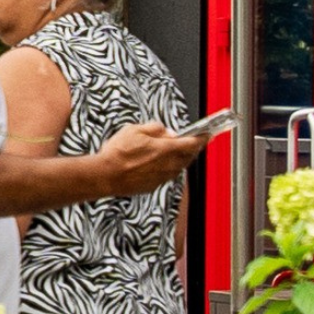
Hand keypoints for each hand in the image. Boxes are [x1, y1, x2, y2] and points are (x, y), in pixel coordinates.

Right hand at [79, 123, 197, 194]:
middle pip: (189, 156)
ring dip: (181, 158)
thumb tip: (166, 131)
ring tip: (176, 151)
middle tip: (195, 142)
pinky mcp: (154, 185)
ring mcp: (162, 177)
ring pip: (179, 166)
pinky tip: (160, 163)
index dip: (202, 138)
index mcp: (166, 149)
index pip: (192, 143)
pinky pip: (168, 175)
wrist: (105, 175)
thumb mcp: (134, 129)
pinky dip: (169, 168)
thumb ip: (155, 128)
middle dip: (194, 148)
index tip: (207, 134)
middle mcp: (168, 165)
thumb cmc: (117, 153)